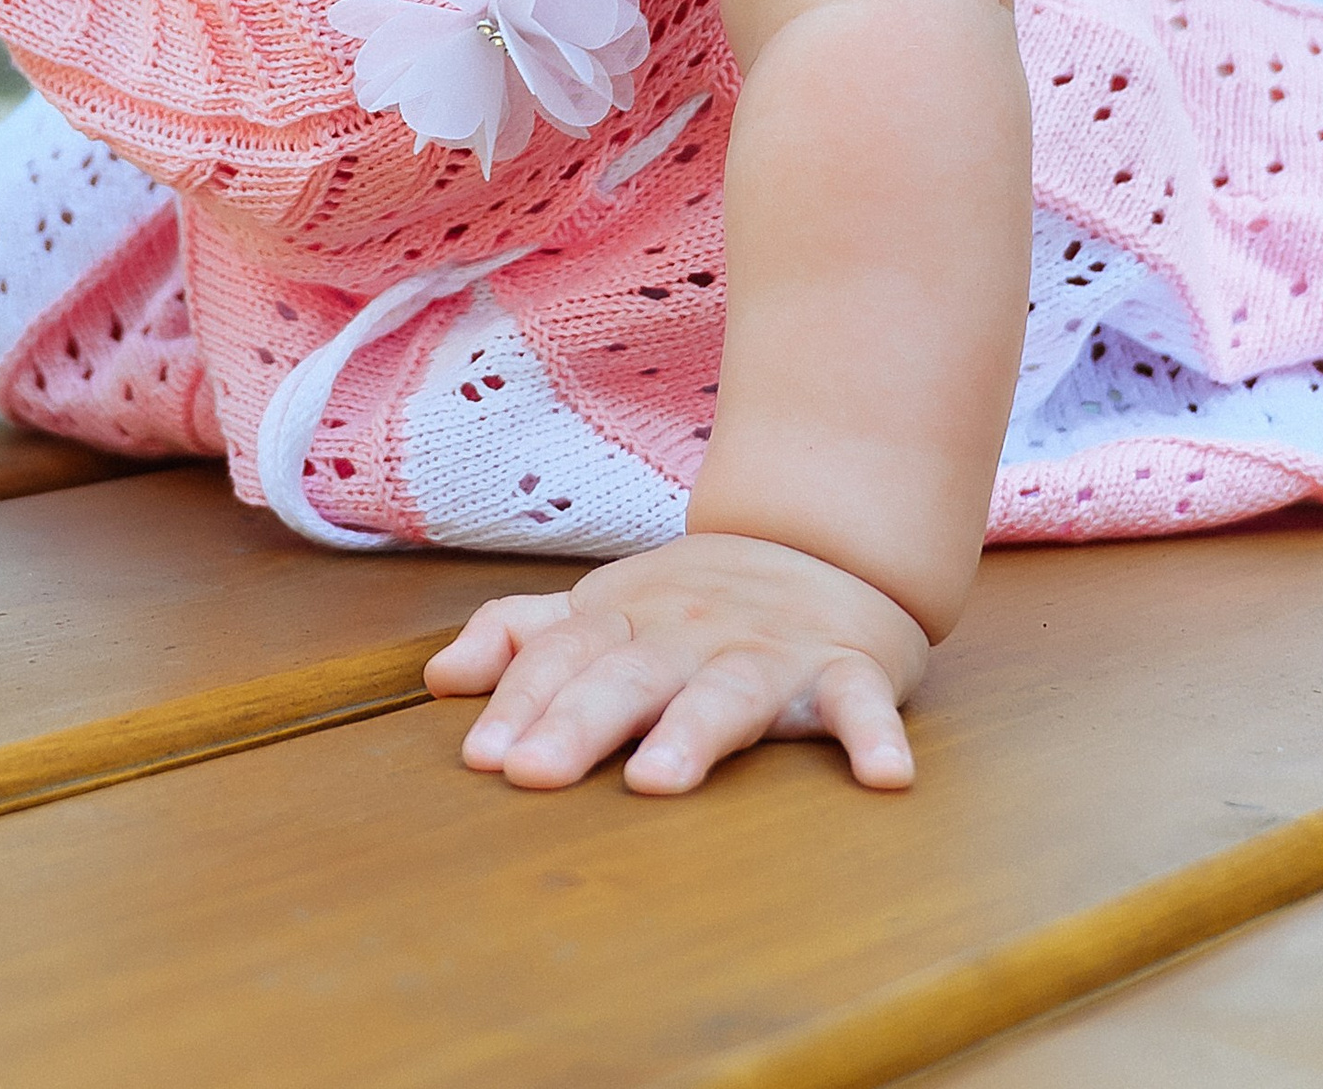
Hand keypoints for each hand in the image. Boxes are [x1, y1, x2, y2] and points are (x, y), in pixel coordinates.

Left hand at [423, 530, 925, 795]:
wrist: (824, 542)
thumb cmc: (693, 603)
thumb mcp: (603, 609)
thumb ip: (524, 638)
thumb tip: (439, 678)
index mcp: (628, 622)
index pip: (562, 657)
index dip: (521, 702)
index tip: (483, 757)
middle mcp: (691, 636)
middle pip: (628, 677)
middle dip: (579, 722)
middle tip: (533, 774)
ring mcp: (770, 653)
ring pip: (729, 694)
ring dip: (695, 734)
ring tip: (659, 780)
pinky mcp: (849, 671)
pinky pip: (862, 705)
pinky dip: (875, 736)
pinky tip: (884, 777)